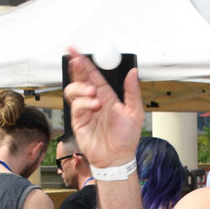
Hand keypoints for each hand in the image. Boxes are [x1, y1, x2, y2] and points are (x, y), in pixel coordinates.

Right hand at [62, 48, 144, 167]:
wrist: (118, 158)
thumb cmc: (127, 138)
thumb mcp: (135, 112)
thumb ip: (132, 91)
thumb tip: (133, 72)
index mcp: (107, 95)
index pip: (94, 75)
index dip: (85, 62)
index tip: (77, 51)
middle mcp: (94, 100)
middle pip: (81, 79)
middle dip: (77, 67)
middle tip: (77, 60)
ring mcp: (85, 110)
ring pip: (74, 90)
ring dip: (81, 87)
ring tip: (93, 93)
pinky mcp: (78, 121)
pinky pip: (76, 106)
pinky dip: (84, 102)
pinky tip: (94, 105)